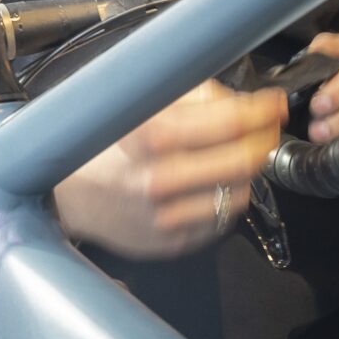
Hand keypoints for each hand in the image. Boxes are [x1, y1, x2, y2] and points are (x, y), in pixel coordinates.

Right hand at [54, 80, 285, 260]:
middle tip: (267, 128)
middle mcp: (157, 179)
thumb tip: (239, 101)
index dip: (260, 112)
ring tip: (235, 154)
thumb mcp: (136, 104)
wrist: (66, 196)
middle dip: (263, 140)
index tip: (272, 104)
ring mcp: (166, 216)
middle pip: (242, 160)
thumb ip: (189, 97)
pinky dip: (225, 197)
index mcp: (148, 136)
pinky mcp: (172, 241)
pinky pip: (220, 219)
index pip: (228, 122)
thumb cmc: (102, 144)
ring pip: (238, 192)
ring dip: (247, 171)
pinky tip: (211, 182)